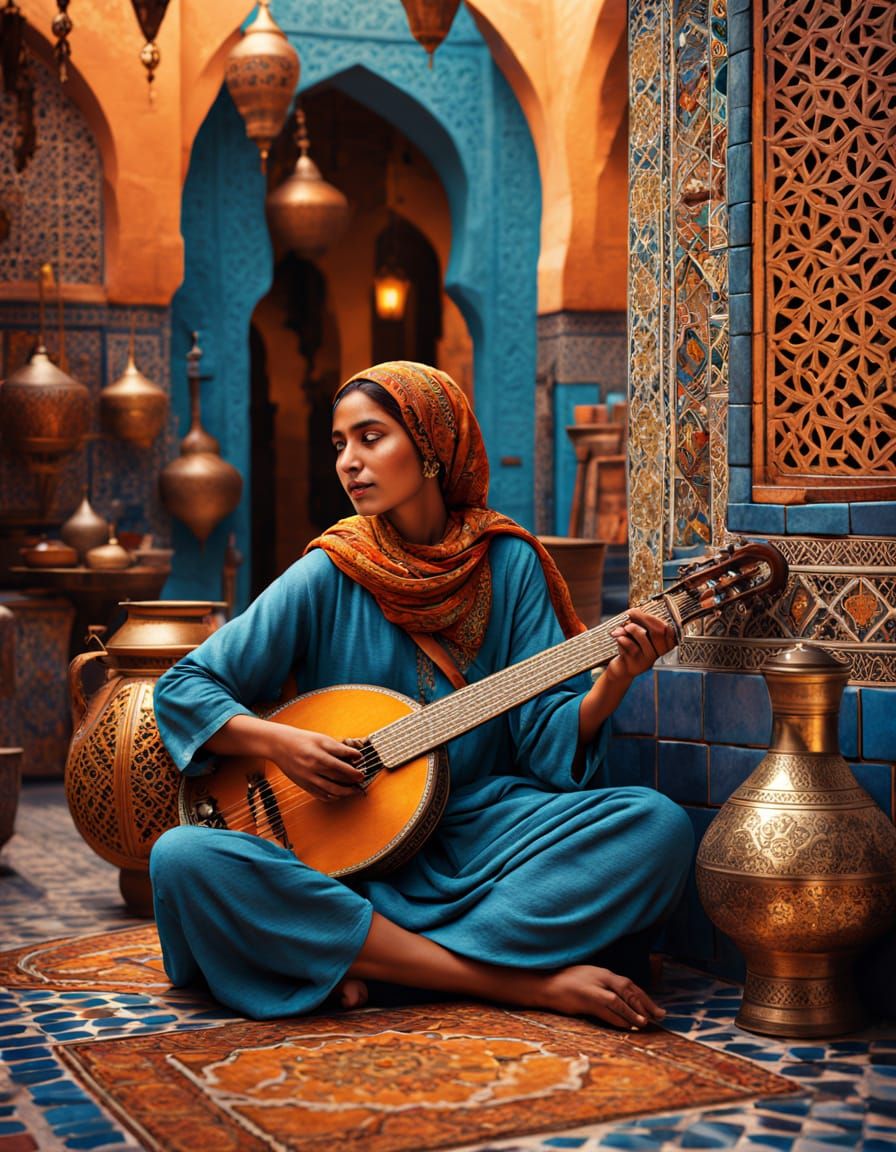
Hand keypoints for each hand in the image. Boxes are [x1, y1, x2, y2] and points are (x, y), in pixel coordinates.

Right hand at [269, 725, 365, 800]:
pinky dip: (333, 797)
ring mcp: (308, 779)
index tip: (362, 769)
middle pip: (337, 779)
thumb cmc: (302, 740)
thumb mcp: (321, 739)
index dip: (353, 769)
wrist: (280, 746)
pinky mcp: (304, 785)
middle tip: (361, 780)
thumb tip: (356, 756)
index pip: (341, 765)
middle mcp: (313, 769)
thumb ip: (338, 748)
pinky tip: (340, 794)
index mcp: (318, 755)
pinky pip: (321, 796)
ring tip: (355, 790)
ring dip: (346, 792)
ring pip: (331, 791)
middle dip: (352, 781)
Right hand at [540, 964, 665, 1029]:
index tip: (656, 1008)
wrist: (545, 984)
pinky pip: (606, 1010)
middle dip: (645, 1003)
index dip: (644, 996)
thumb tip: (624, 1001)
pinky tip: (627, 1025)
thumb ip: (605, 986)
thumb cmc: (566, 983)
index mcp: (602, 972)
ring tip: (644, 1023)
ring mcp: (593, 987)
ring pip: (619, 1001)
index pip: (628, 983)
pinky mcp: (585, 998)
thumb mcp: (589, 980)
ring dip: (633, 1013)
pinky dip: (618, 1018)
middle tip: (659, 1016)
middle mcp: (600, 977)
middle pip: (628, 989)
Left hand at [606, 608, 675, 683]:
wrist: (621, 669)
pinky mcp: (636, 664)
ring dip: (631, 628)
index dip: (654, 618)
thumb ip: (637, 624)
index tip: (639, 611)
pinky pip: (629, 644)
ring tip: (624, 628)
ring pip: (642, 636)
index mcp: (664, 646)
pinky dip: (622, 638)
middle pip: (657, 631)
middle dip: (642, 618)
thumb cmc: (631, 648)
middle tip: (631, 613)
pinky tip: (618, 639)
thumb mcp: (636, 635)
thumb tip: (633, 612)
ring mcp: (648, 659)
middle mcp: (659, 654)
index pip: (668, 629)